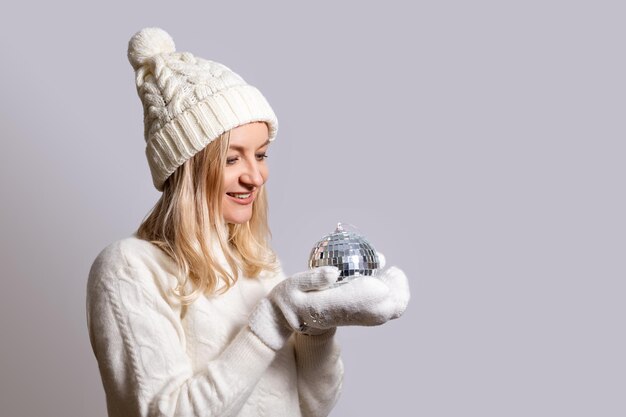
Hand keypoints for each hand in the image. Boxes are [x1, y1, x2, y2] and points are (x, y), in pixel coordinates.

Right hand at [249, 265, 409, 349]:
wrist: (286, 319)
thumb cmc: (289, 297)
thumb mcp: (293, 285)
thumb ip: (312, 278)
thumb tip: (334, 272)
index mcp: (331, 306)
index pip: (365, 300)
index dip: (382, 287)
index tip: (387, 268)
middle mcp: (345, 316)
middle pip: (383, 311)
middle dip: (397, 291)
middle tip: (395, 270)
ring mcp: (351, 319)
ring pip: (384, 314)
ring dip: (396, 295)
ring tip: (394, 274)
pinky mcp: (354, 319)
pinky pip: (379, 313)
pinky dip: (390, 299)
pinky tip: (386, 282)